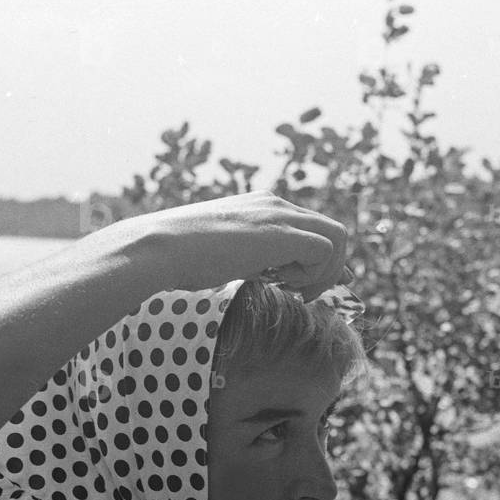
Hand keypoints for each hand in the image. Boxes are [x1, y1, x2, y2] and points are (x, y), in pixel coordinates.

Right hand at [130, 190, 348, 301]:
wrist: (162, 248)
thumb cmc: (185, 259)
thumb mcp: (230, 258)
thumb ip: (260, 262)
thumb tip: (281, 277)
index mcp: (264, 207)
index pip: (314, 229)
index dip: (322, 261)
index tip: (309, 288)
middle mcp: (277, 205)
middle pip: (334, 232)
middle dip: (330, 269)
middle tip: (306, 295)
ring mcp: (280, 215)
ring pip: (337, 239)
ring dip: (324, 273)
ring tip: (294, 291)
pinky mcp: (281, 232)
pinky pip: (325, 251)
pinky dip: (314, 275)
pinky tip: (285, 285)